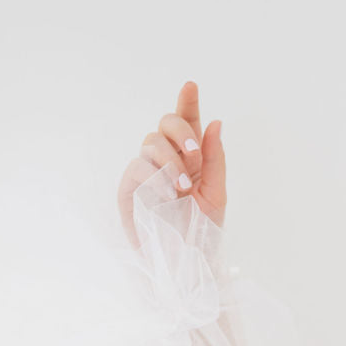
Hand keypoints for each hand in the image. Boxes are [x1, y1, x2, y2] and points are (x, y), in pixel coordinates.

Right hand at [117, 80, 226, 247]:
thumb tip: (215, 122)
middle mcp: (166, 158)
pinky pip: (137, 166)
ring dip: (171, 160)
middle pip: (165, 123)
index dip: (187, 102)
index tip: (191, 85)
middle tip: (195, 154)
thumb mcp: (216, 193)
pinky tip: (169, 193)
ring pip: (151, 141)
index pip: (187, 121)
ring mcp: (146, 171)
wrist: (185, 260)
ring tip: (184, 186)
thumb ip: (215, 159)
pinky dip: (154, 174)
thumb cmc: (202, 230)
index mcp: (190, 156)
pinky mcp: (130, 187)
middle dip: (181, 132)